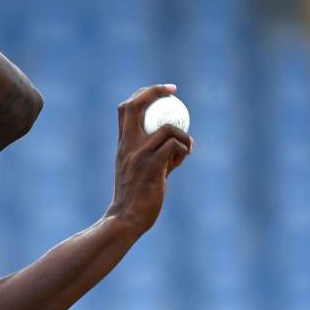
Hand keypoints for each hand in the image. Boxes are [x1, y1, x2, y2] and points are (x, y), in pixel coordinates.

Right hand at [106, 84, 193, 233]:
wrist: (125, 218)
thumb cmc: (134, 197)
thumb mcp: (136, 170)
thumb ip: (152, 154)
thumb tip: (176, 143)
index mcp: (122, 144)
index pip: (126, 108)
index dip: (143, 93)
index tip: (161, 91)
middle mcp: (128, 146)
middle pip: (136, 106)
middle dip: (155, 92)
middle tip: (173, 92)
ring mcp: (139, 155)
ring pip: (168, 129)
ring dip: (183, 135)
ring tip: (186, 149)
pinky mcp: (152, 167)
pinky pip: (175, 146)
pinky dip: (184, 149)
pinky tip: (183, 160)